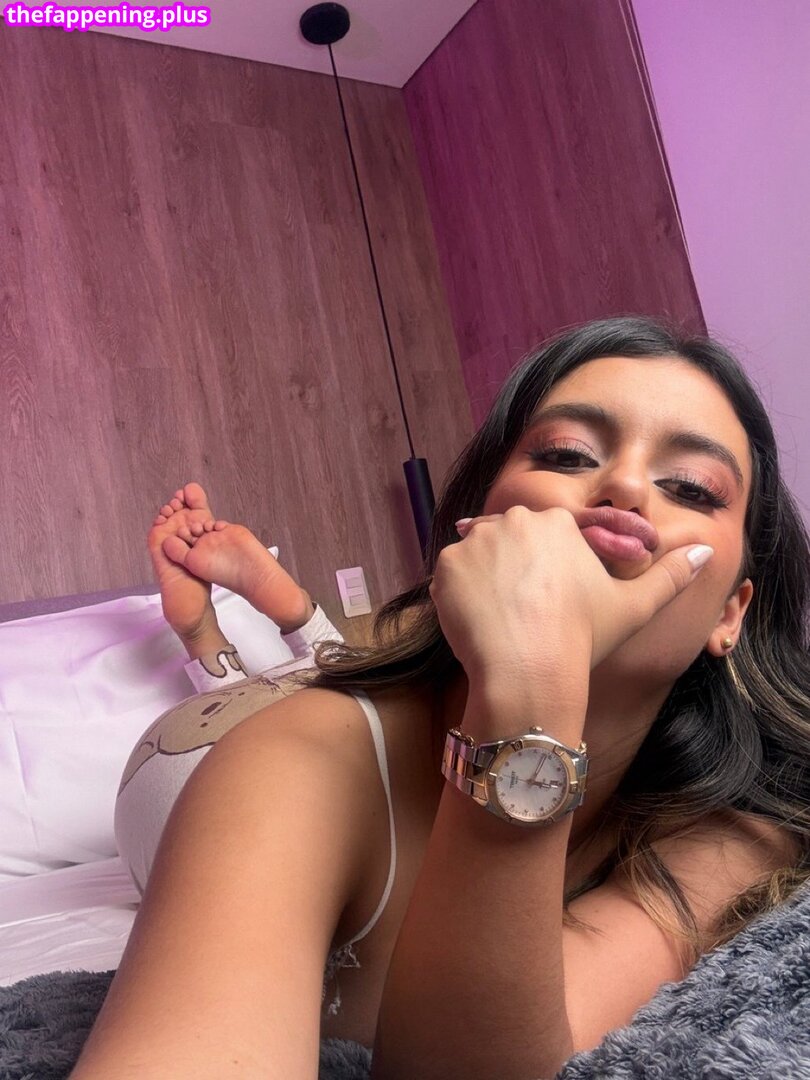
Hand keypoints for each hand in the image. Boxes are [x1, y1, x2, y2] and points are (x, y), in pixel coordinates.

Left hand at [428, 505, 712, 683]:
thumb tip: (705, 550)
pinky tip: (479, 621)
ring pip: (478, 556)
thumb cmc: (584, 638)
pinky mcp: (446, 565)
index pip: (546, 538)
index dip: (546, 574)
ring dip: (485, 581)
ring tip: (502, 620)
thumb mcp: (635, 607)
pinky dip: (458, 595)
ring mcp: (476, 541)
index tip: (549, 606)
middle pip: (508, 541)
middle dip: (513, 572)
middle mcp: (515, 520)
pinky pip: (450, 574)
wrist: (530, 670)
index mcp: (558, 523)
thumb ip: (670, 575)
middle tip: (523, 616)